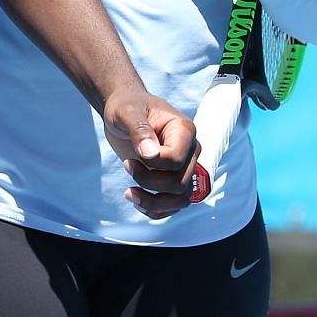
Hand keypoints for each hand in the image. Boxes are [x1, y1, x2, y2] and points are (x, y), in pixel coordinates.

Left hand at [100, 84, 198, 217]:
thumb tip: (149, 153)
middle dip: (149, 182)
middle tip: (126, 166)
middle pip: (180, 183)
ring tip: (129, 194)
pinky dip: (155, 210)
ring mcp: (184, 167)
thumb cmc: (127, 107)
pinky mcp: (174, 180)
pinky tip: (136, 199)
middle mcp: (190, 151)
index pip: (177, 159)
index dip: (154, 164)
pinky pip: (173, 205)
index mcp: (184, 130)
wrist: (125, 113)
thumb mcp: (127, 112)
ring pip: (181, 200)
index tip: (131, 156)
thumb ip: (138, 129)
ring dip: (154, 203)